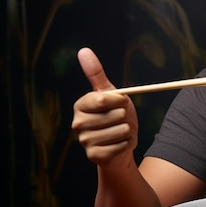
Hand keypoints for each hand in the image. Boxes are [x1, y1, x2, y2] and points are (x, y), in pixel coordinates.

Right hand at [71, 47, 138, 168]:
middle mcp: (78, 123)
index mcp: (80, 105)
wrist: (120, 144)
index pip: (103, 100)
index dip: (119, 101)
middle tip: (120, 121)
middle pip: (115, 115)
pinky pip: (122, 146)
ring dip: (127, 131)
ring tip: (120, 133)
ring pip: (121, 131)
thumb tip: (83, 50)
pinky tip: (120, 144)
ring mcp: (84, 141)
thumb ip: (96, 74)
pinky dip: (127, 144)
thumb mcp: (110, 94)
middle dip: (125, 117)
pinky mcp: (94, 156)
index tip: (122, 103)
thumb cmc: (115, 115)